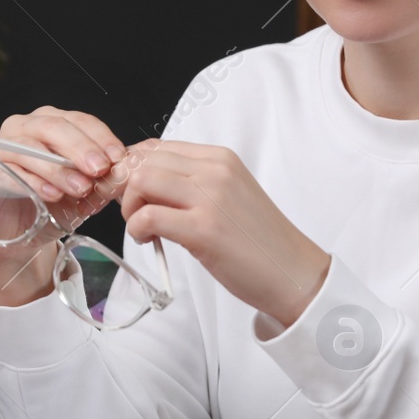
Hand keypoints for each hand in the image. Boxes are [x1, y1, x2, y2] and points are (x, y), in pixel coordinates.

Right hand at [0, 108, 128, 303]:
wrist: (13, 239)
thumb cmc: (45, 208)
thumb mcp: (80, 196)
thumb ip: (98, 182)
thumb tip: (121, 175)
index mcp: (48, 125)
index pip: (77, 120)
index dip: (100, 136)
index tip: (117, 158)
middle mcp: (21, 129)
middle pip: (52, 127)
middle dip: (80, 147)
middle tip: (100, 168)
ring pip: (29, 148)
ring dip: (58, 168)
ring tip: (80, 187)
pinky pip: (5, 172)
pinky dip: (30, 183)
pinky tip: (50, 195)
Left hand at [116, 138, 329, 327]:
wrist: (291, 272)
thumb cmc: (258, 241)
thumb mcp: (227, 195)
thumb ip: (193, 183)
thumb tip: (145, 183)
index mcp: (221, 158)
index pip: (157, 146)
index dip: (133, 169)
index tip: (131, 192)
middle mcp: (215, 170)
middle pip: (144, 161)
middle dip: (126, 189)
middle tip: (135, 214)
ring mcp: (210, 197)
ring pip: (141, 181)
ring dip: (131, 207)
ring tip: (145, 228)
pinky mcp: (204, 228)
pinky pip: (148, 215)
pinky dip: (137, 228)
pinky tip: (149, 240)